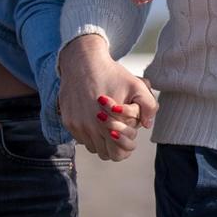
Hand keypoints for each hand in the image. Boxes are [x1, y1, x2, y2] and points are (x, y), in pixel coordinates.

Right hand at [58, 34, 157, 160]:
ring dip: (100, 140)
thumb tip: (147, 126)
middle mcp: (90, 128)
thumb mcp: (137, 86)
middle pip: (105, 154)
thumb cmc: (112, 74)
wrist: (83, 62)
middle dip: (114, 145)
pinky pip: (80, 138)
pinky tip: (95, 118)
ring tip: (108, 124)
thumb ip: (149, 107)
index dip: (126, 146)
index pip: (118, 154)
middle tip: (119, 130)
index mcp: (109, 124)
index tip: (128, 133)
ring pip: (92, 147)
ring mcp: (77, 126)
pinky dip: (88, 133)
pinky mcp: (67, 121)